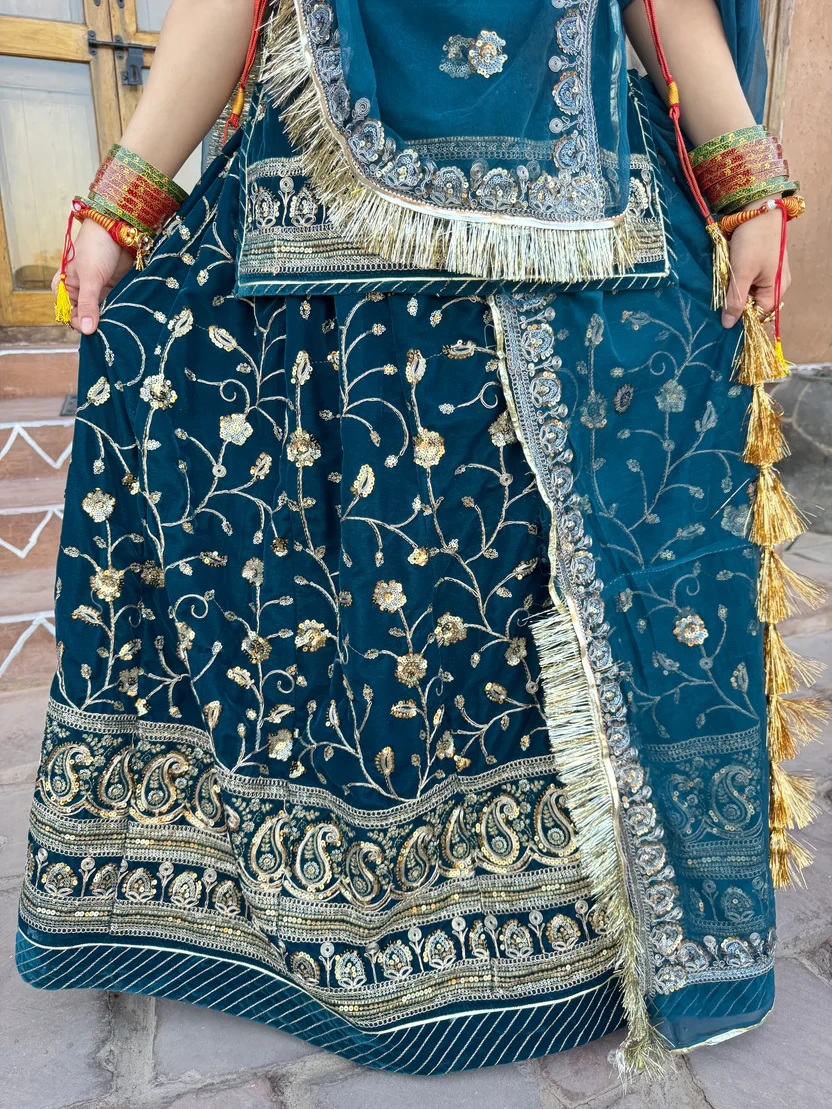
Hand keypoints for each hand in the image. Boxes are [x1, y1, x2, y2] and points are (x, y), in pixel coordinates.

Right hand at [51, 219, 134, 334]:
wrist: (115, 229)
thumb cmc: (95, 248)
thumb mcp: (90, 278)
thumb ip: (88, 304)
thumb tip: (86, 330)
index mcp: (63, 288)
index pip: (70, 316)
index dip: (82, 324)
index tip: (95, 329)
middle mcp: (78, 292)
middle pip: (86, 317)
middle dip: (97, 323)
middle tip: (110, 328)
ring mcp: (96, 292)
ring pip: (101, 314)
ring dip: (109, 319)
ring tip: (118, 324)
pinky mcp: (111, 290)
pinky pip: (112, 307)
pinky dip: (117, 312)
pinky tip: (124, 316)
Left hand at [721, 203, 790, 328]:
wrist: (758, 209)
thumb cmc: (753, 241)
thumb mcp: (742, 273)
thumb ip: (735, 300)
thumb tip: (728, 325)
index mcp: (776, 290)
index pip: (757, 315)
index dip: (740, 316)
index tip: (722, 313)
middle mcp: (776, 284)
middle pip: (752, 303)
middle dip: (735, 300)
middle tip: (720, 292)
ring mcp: (769, 273)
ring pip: (747, 290)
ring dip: (734, 287)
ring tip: (724, 277)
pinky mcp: (760, 263)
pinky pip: (746, 278)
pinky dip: (736, 277)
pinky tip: (728, 269)